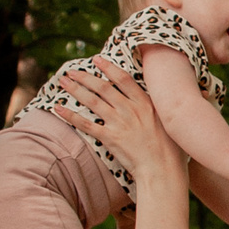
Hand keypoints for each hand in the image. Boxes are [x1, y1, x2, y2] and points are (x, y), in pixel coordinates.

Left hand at [54, 57, 178, 182]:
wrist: (162, 169)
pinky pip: (86, 124)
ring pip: (92, 101)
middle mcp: (130, 109)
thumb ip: (159, 109)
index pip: (123, 79)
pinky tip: (58, 109)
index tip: (97, 59)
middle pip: (103, 87)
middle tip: (71, 70)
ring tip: (63, 82)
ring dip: (76, 90)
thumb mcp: (170, 122)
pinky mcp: (110, 138)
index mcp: (145, 103)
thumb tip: (162, 100)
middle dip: (85, 77)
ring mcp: (119, 123)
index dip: (108, 67)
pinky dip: (70, 115)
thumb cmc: (171, 150)